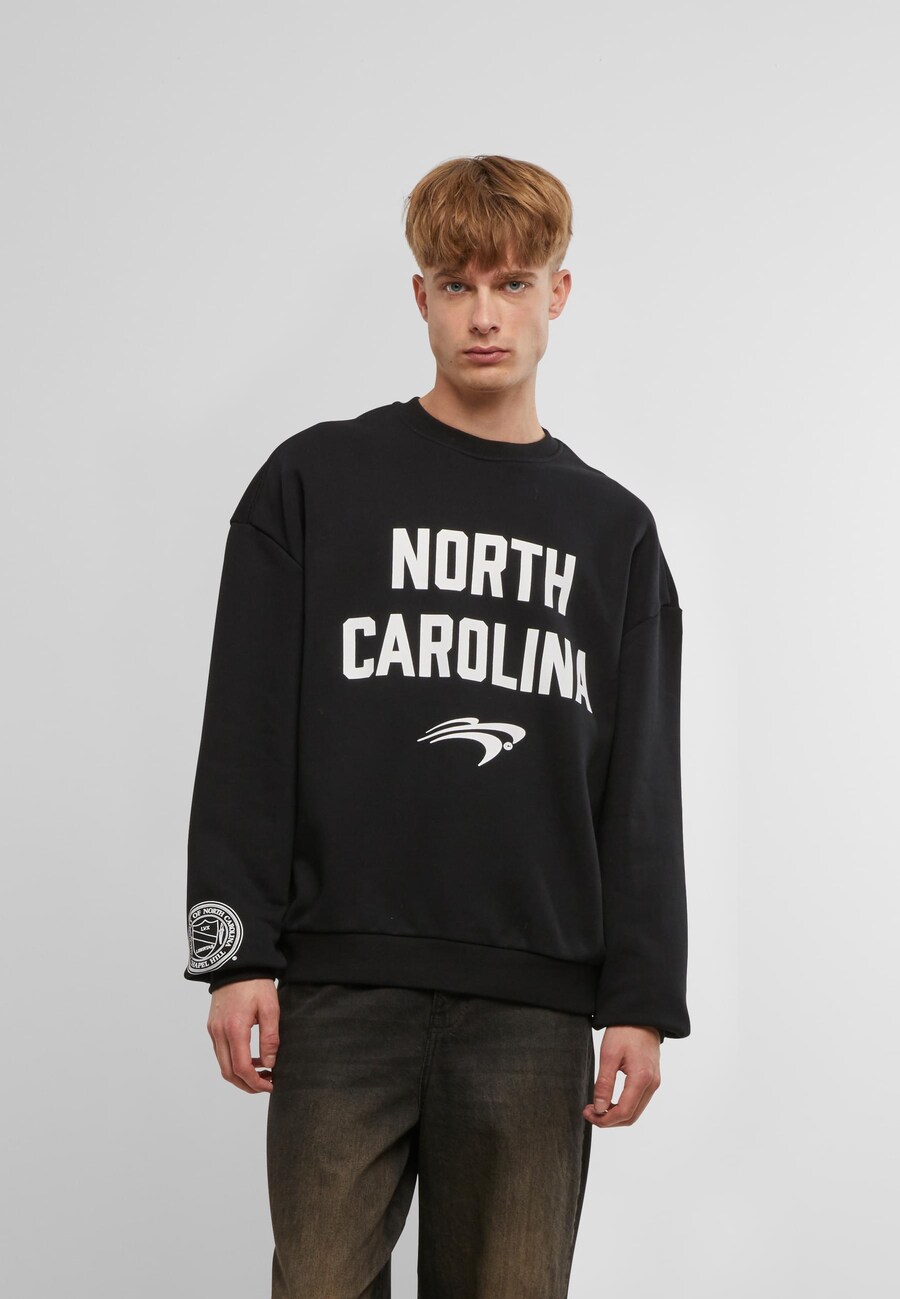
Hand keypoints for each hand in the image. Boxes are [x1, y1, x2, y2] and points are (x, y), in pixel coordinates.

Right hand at [207, 979, 279, 1093]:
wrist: (237, 962)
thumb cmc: (256, 983)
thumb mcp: (270, 1008)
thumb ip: (270, 1038)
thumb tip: (270, 1064)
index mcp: (234, 1029)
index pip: (241, 1068)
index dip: (255, 1082)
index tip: (270, 1085)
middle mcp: (219, 1032)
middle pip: (228, 1072)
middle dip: (247, 1084)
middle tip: (266, 1084)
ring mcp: (213, 1029)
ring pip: (223, 1064)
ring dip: (240, 1074)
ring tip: (262, 1072)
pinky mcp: (212, 1025)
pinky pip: (221, 1052)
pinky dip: (234, 1061)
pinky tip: (251, 1057)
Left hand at [582, 1025, 660, 1127]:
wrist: (641, 1015)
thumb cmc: (624, 1031)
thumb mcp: (609, 1055)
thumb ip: (605, 1084)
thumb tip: (599, 1109)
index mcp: (642, 1078)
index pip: (624, 1112)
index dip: (605, 1119)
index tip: (588, 1113)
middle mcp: (652, 1084)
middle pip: (631, 1117)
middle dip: (609, 1120)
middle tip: (589, 1112)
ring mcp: (654, 1082)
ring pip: (635, 1111)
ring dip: (616, 1115)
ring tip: (597, 1106)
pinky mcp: (652, 1079)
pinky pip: (638, 1102)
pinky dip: (624, 1107)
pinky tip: (609, 1100)